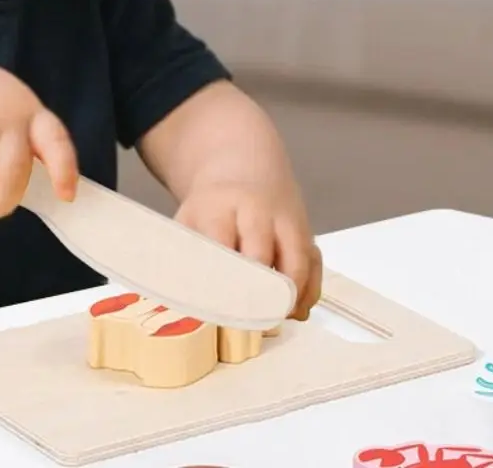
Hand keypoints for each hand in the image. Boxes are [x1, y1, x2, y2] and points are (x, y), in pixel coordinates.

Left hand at [173, 179, 322, 320]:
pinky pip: (315, 264)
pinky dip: (308, 290)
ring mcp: (286, 220)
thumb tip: (177, 304)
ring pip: (297, 260)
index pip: (222, 244)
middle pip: (262, 253)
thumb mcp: (188, 221)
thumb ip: (182, 256)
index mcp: (220, 206)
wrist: (242, 168)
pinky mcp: (306, 232)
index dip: (221, 278)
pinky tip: (295, 311)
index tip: (217, 309)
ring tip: (275, 319)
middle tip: (247, 323)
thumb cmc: (210, 209)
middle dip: (256, 290)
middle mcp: (258, 210)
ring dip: (289, 296)